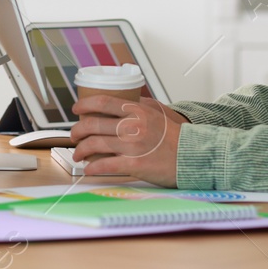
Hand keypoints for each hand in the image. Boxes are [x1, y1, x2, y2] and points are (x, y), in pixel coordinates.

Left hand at [70, 93, 184, 184]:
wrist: (193, 156)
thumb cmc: (178, 137)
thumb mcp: (160, 113)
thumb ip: (142, 105)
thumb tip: (126, 99)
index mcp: (137, 111)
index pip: (102, 102)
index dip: (84, 104)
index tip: (76, 108)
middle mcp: (132, 126)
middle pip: (93, 124)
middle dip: (77, 131)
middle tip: (74, 135)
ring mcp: (132, 146)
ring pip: (94, 144)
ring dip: (80, 150)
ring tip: (78, 155)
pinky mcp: (135, 164)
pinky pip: (106, 165)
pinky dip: (92, 168)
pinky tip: (88, 169)